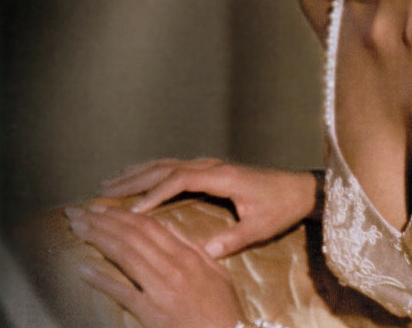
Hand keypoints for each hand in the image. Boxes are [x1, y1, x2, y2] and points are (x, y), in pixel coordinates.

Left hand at [66, 204, 244, 327]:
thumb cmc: (225, 311)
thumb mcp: (218, 273)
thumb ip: (196, 250)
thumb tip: (173, 231)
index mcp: (187, 255)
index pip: (149, 226)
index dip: (122, 213)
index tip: (102, 206)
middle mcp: (172, 267)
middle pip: (132, 236)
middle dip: (103, 220)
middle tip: (78, 211)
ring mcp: (161, 290)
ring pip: (125, 256)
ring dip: (98, 239)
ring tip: (77, 228)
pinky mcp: (152, 314)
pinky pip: (124, 293)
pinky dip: (102, 279)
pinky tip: (84, 268)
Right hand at [99, 158, 318, 258]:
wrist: (298, 188)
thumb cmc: (280, 207)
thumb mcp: (259, 227)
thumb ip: (233, 238)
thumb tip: (205, 253)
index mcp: (221, 176)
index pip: (179, 180)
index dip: (154, 193)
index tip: (132, 210)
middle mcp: (212, 166)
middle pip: (166, 167)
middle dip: (134, 178)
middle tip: (104, 190)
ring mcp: (210, 165)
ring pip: (167, 164)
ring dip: (139, 171)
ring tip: (111, 180)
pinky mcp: (211, 169)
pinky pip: (175, 166)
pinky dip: (153, 170)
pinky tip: (140, 174)